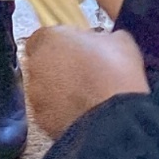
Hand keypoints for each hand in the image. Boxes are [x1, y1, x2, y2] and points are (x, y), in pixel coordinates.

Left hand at [23, 27, 148, 138]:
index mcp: (51, 39)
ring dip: (60, 91)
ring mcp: (37, 96)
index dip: (62, 43)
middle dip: (60, 67)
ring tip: (88, 97)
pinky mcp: (43, 121)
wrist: (117, 120)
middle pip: (43, 63)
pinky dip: (62, 113)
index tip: (77, 49)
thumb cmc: (117, 77)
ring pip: (45, 90)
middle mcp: (37, 66)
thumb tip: (102, 41)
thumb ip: (101, 37)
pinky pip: (51, 113)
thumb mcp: (120, 42)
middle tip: (85, 72)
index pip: (43, 36)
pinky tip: (84, 113)